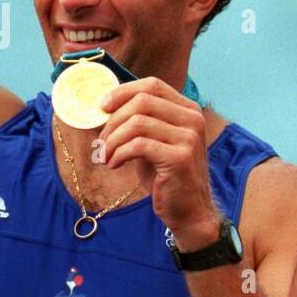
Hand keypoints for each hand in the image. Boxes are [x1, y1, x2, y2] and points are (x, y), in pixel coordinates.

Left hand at [99, 77, 218, 246]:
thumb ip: (142, 120)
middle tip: (103, 141)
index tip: (103, 108)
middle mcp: (193, 119)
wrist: (188, 210)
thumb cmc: (166, 176)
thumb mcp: (155, 141)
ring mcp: (189, 138)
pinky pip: (138, 145)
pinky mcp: (180, 158)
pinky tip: (115, 164)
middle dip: (114, 120)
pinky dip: (119, 154)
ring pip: (137, 122)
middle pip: (142, 101)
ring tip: (106, 156)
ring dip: (113, 140)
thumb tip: (107, 104)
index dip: (123, 92)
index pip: (152, 85)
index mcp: (189, 110)